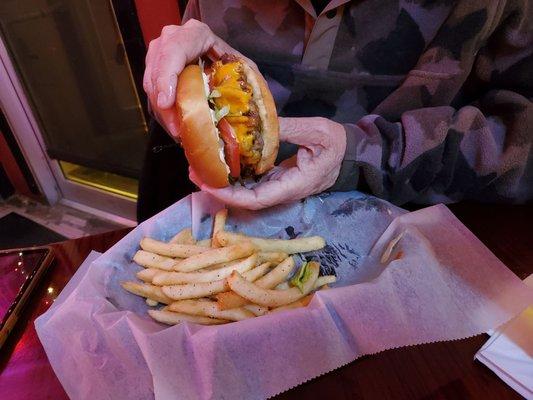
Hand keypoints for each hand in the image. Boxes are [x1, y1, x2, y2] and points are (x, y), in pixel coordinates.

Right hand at [143, 19, 256, 138]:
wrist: (228, 68)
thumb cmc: (239, 71)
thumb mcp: (249, 74)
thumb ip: (251, 85)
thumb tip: (261, 120)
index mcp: (197, 34)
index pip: (175, 48)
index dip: (167, 75)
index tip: (168, 102)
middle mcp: (173, 38)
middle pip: (157, 67)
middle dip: (163, 102)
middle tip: (177, 129)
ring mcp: (161, 54)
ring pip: (150, 82)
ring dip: (162, 112)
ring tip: (179, 133)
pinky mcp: (157, 73)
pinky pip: (152, 93)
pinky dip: (162, 113)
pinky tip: (176, 127)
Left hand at [190, 117, 346, 209]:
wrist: (348, 154)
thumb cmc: (336, 144)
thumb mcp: (317, 131)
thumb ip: (290, 128)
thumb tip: (261, 122)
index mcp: (294, 186)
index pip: (257, 199)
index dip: (231, 196)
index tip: (209, 184)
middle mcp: (283, 192)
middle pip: (246, 200)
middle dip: (219, 191)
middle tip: (194, 173)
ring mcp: (279, 187)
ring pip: (247, 193)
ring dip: (223, 184)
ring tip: (200, 168)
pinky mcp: (277, 180)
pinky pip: (252, 183)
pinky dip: (235, 177)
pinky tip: (220, 164)